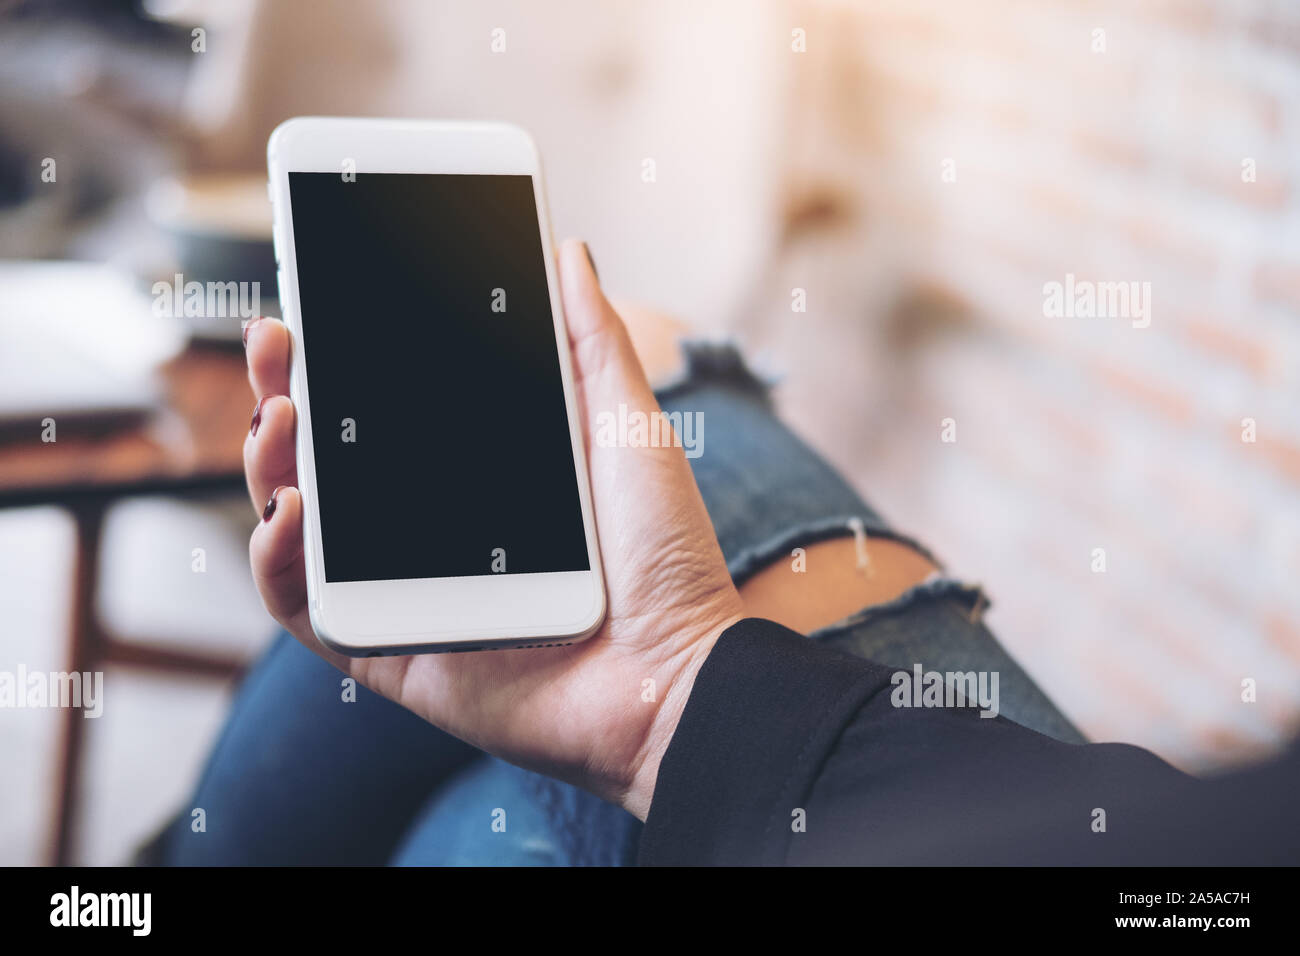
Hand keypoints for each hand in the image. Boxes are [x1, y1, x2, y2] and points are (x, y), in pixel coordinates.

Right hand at [243, 239, 743, 817]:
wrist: (679, 669)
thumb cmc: (666, 554)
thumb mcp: (629, 428)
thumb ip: (592, 342)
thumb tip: (567, 252)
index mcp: (480, 476)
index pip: (389, 411)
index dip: (344, 358)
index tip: (316, 302)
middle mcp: (435, 530)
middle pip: (332, 460)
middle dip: (288, 394)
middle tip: (277, 341)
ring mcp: (409, 590)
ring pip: (305, 528)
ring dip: (270, 466)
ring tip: (278, 415)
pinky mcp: (394, 655)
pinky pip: (311, 612)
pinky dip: (279, 564)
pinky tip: (287, 511)